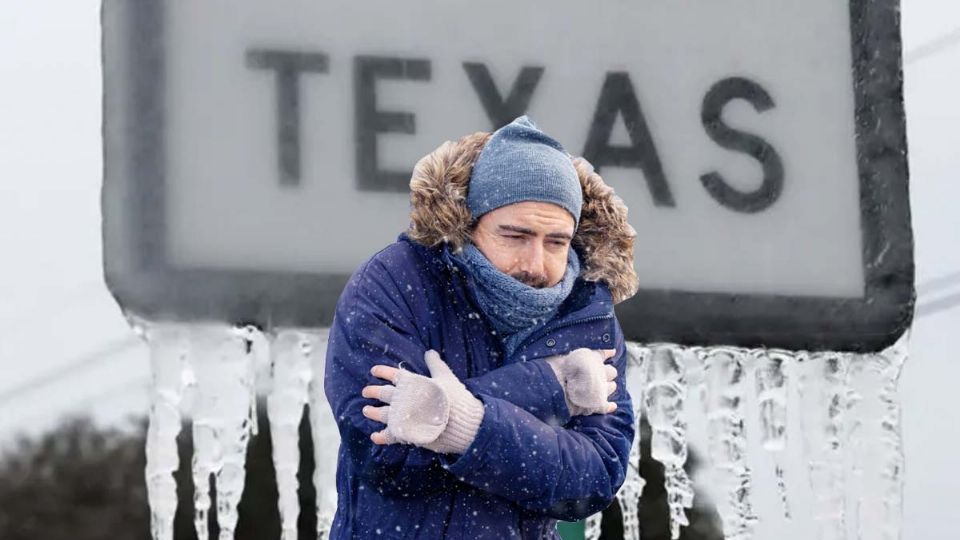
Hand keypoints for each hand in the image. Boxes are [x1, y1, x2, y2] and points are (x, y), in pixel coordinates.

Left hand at [361, 350, 483, 453]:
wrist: (461, 423)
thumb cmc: (455, 398)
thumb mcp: (446, 377)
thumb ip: (436, 365)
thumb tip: (430, 352)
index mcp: (413, 384)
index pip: (394, 374)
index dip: (383, 371)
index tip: (373, 370)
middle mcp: (404, 399)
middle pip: (384, 393)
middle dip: (373, 391)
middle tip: (365, 391)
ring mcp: (403, 417)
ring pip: (382, 414)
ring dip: (373, 412)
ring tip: (366, 410)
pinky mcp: (407, 433)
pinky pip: (390, 436)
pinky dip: (382, 437)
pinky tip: (375, 436)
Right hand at [544, 348, 617, 416]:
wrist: (552, 387)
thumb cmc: (554, 367)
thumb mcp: (560, 355)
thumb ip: (568, 356)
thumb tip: (566, 356)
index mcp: (592, 358)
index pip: (604, 353)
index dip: (607, 353)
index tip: (610, 352)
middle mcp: (600, 373)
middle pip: (611, 372)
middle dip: (606, 373)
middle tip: (599, 374)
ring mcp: (600, 389)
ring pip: (611, 387)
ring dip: (607, 387)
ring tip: (601, 388)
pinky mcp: (596, 404)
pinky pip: (605, 406)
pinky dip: (609, 406)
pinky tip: (612, 405)